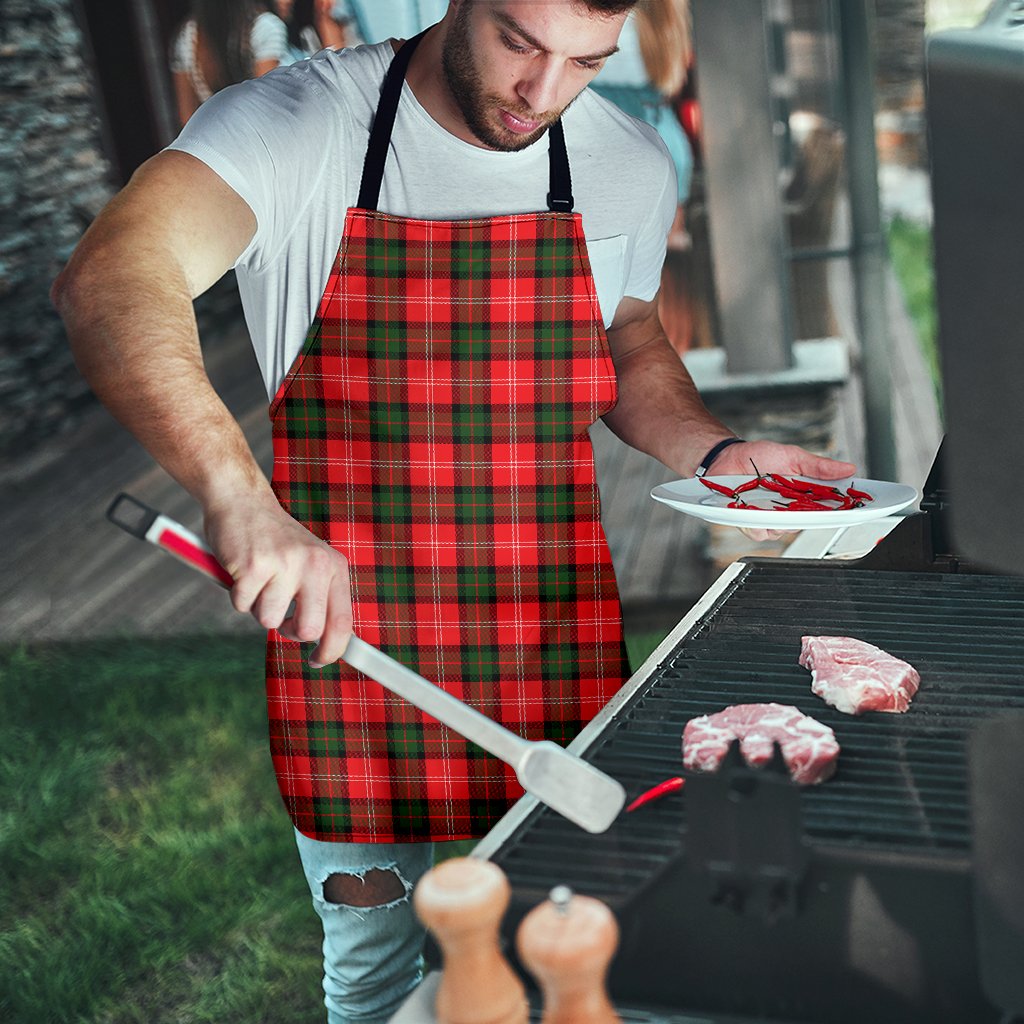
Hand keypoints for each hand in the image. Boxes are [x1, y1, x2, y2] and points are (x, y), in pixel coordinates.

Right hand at [204, 494, 352, 667]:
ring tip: (259, 580)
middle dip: (289, 632)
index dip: (332, 650)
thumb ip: (320, 598)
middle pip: (309, 630)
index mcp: (333, 567)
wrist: (242, 501)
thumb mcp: (310, 563)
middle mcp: (315, 564)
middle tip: (280, 616)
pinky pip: (242, 606)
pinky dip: (238, 595)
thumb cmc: (275, 541)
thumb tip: (326, 643)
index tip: (318, 661)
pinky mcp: (254, 565)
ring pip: (269, 620)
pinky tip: (242, 571)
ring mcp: (285, 564)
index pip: (343, 622)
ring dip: (258, 607)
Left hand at [707, 440, 856, 542]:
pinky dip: (758, 522)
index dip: (844, 510)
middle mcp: (790, 510)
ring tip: (771, 499)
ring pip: (784, 531)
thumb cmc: (759, 457)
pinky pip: (760, 532)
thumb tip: (848, 468)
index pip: (829, 508)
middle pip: (809, 523)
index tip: (857, 508)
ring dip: (780, 517)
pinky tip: (753, 508)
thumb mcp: (793, 456)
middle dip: (810, 515)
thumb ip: (819, 466)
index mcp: (804, 495)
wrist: (727, 457)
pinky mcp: (751, 523)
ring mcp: (771, 518)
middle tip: (805, 501)